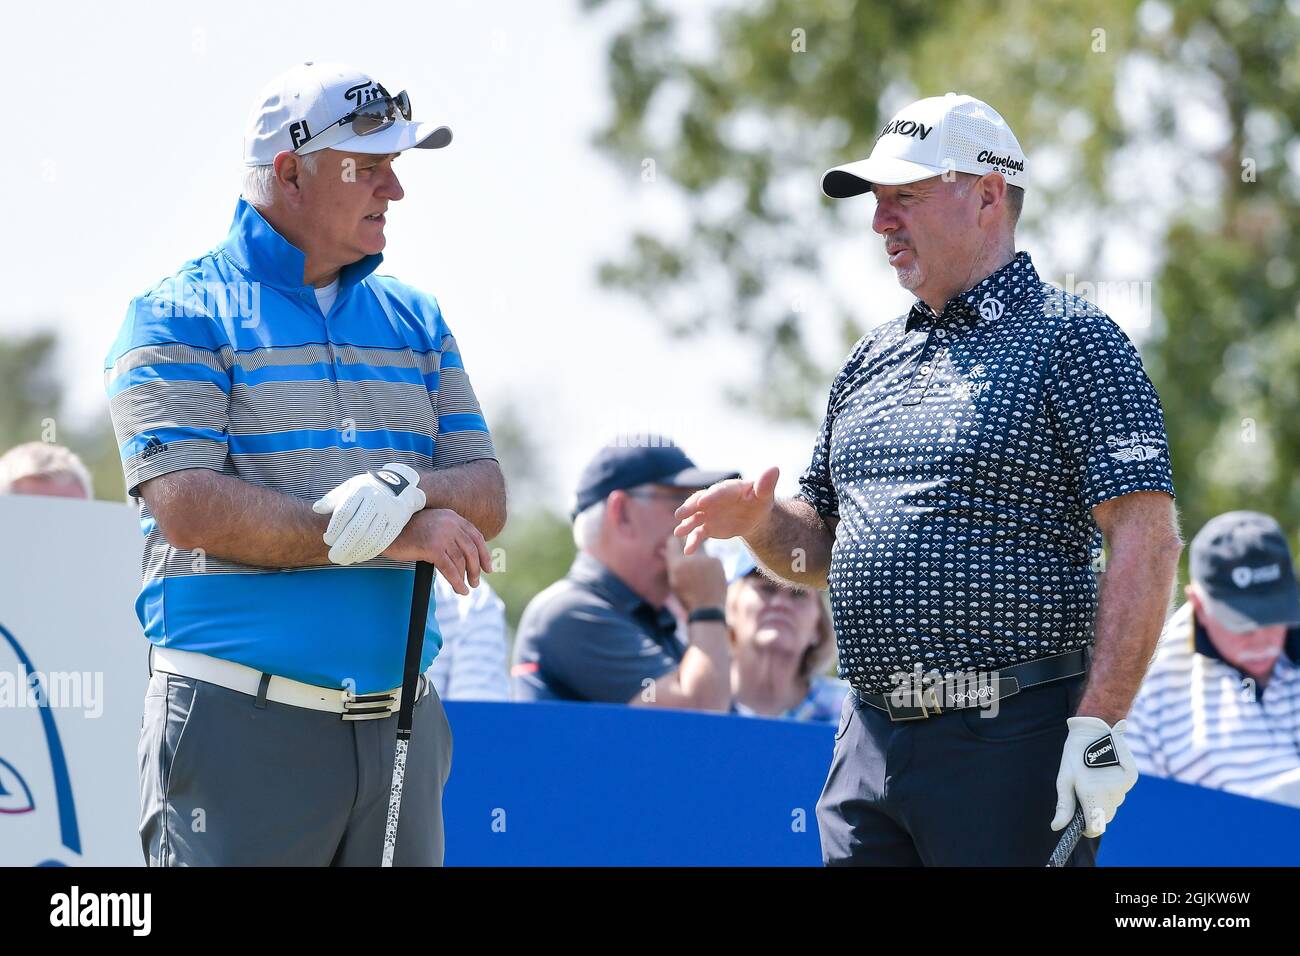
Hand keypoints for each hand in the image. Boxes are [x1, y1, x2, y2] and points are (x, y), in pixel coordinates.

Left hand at [312, 463, 425, 565]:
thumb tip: (316, 509)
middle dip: (343, 545)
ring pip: (370, 538)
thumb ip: (332, 498)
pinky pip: (383, 542)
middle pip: (357, 528)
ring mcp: (388, 512)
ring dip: (355, 552)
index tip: (327, 539)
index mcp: (361, 489)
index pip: (344, 512)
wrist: (401, 486)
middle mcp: (376, 500)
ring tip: (344, 560)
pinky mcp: (397, 523)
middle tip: (333, 557)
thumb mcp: (350, 486)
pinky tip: (359, 557)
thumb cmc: (368, 488)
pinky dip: (369, 553)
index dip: (334, 529)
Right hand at [381, 508, 492, 595]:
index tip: (488, 568)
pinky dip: (456, 581)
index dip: (484, 554)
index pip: (476, 536)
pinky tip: (459, 589)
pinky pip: (450, 569)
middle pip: (471, 549)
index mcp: (452, 517)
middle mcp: (450, 523)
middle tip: (476, 582)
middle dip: (476, 568)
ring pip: (461, 561)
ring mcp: (442, 534)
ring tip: (466, 589)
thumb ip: (449, 535)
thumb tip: (465, 556)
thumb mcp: (433, 527)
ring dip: (466, 577)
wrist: (385, 531)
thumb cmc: (406, 532)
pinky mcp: (433, 547)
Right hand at [664, 534, 726, 613]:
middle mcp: (691, 558)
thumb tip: (661, 548)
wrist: (707, 609)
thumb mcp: (673, 580)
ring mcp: (706, 559)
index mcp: (677, 564)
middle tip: (685, 553)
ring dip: (696, 554)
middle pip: (686, 539)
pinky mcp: (717, 561)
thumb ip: (669, 562)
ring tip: (697, 571)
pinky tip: (707, 576)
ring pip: (699, 548)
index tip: (674, 545)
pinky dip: (707, 562)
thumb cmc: (686, 597)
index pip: (673, 540)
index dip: (673, 542)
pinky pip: (709, 556)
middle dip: (685, 543)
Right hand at [673, 466, 779, 554]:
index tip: (703, 502)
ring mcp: (708, 513)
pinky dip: (693, 542)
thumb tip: (774, 469)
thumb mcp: (764, 494)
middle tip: (680, 515)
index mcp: (727, 489)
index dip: (711, 496)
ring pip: (694, 519)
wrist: (754, 516)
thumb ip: (765, 484)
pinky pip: (698, 534)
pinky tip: (688, 552)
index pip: (718, 491)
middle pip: (698, 502)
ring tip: (678, 533)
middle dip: (689, 508)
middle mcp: (713, 500)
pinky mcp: (707, 527)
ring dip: (686, 525)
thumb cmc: (760, 501)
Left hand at [1051, 716, 1138, 837]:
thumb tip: (1056, 827)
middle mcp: (1112, 793)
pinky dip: (1112, 789)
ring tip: (1093, 778)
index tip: (1081, 825)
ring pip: (1114, 805)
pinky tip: (1103, 776)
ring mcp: (1124, 785)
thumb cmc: (1074, 755)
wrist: (1093, 728)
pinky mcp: (1131, 776)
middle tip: (1083, 793)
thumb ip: (1064, 805)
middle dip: (1095, 811)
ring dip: (1104, 798)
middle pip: (1106, 817)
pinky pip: (1121, 793)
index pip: (1096, 827)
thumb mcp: (1064, 779)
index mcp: (1093, 794)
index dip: (1088, 829)